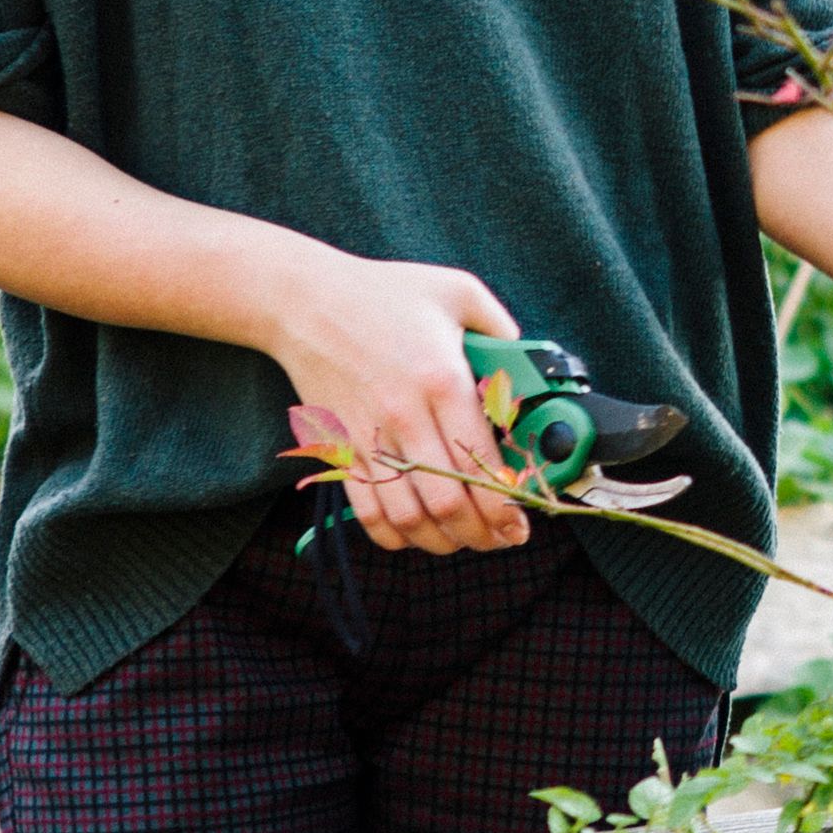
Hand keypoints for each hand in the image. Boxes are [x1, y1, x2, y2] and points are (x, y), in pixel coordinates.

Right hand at [265, 243, 525, 553]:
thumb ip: (501, 326)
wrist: (305, 300)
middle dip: (483, 533)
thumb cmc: (385, 292)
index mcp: (443, 380)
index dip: (507, 502)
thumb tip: (527, 361)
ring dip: (442, 541)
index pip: (481, 462)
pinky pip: (366, 510)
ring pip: (408, 516)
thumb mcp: (458, 291)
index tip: (523, 519)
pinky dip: (393, 536)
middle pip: (448, 500)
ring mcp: (368, 437)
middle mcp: (405, 416)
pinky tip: (417, 535)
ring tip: (466, 541)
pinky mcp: (340, 448)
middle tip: (503, 539)